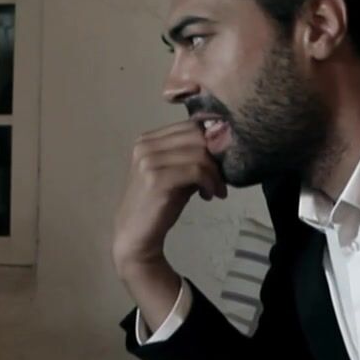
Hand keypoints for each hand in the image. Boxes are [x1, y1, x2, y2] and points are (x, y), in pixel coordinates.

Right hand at [113, 120, 227, 276]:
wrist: (136, 234)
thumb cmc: (159, 204)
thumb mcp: (177, 174)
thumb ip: (193, 157)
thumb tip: (223, 144)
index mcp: (148, 140)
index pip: (190, 125)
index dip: (212, 141)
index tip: (221, 162)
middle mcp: (146, 145)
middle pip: (197, 136)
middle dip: (216, 157)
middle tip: (221, 178)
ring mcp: (149, 161)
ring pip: (200, 153)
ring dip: (215, 174)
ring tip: (216, 190)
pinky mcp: (156, 178)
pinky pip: (196, 171)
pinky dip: (210, 183)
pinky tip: (209, 196)